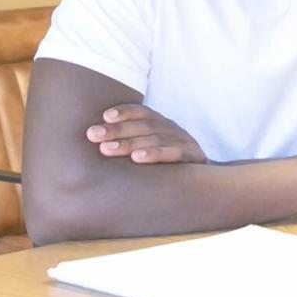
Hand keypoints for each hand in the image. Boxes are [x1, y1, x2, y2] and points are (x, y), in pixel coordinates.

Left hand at [84, 104, 207, 163]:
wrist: (203, 185)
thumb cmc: (167, 168)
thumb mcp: (149, 151)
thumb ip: (129, 145)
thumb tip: (94, 141)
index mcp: (161, 124)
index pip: (141, 112)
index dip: (124, 112)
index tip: (105, 116)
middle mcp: (172, 129)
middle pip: (143, 125)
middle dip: (116, 130)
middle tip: (93, 135)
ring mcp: (184, 141)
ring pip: (155, 138)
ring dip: (129, 143)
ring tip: (107, 148)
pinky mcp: (194, 157)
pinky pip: (173, 153)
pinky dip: (155, 154)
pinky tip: (137, 158)